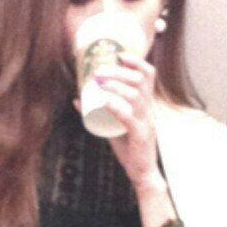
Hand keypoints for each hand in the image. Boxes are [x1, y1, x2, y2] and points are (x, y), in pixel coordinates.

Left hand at [73, 53, 161, 188]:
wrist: (141, 172)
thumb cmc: (129, 148)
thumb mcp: (112, 126)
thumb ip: (98, 112)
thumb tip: (77, 98)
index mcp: (146, 104)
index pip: (148, 75)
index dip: (136, 61)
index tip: (119, 54)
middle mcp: (149, 109)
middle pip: (139, 81)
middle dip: (118, 71)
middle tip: (98, 71)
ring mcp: (146, 121)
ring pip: (134, 95)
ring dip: (115, 85)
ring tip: (98, 83)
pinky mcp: (140, 135)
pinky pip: (129, 116)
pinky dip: (116, 106)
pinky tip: (104, 100)